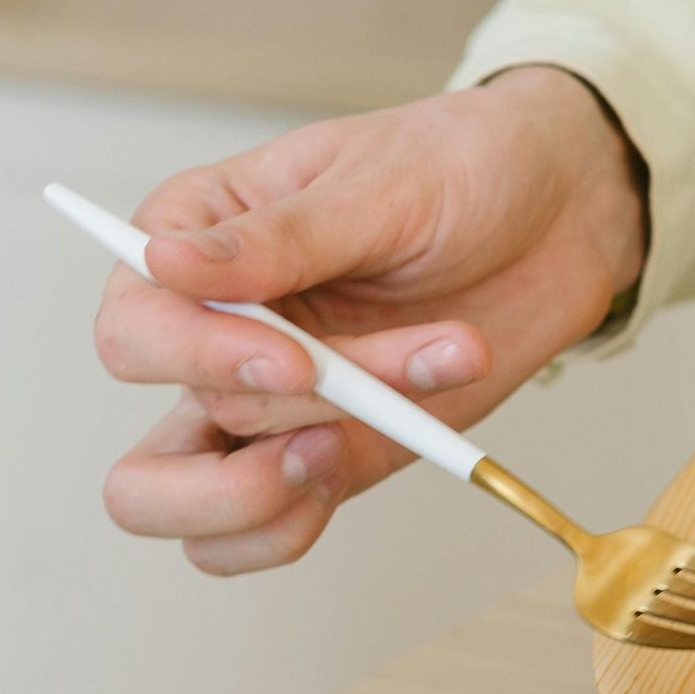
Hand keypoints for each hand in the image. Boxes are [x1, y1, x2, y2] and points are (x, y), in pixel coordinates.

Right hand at [95, 66, 646, 574]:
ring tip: (385, 421)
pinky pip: (274, 527)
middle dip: (226, 476)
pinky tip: (400, 434)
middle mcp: (210, 337)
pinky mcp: (329, 450)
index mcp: (192, 242)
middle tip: (324, 427)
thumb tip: (162, 261)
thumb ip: (276, 240)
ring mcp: (265, 407)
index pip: (134, 330)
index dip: (198, 360)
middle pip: (147, 466)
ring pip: (198, 516)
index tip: (294, 359)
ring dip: (288, 492)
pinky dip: (319, 512)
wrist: (560, 212)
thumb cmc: (460, 166)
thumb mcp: (375, 183)